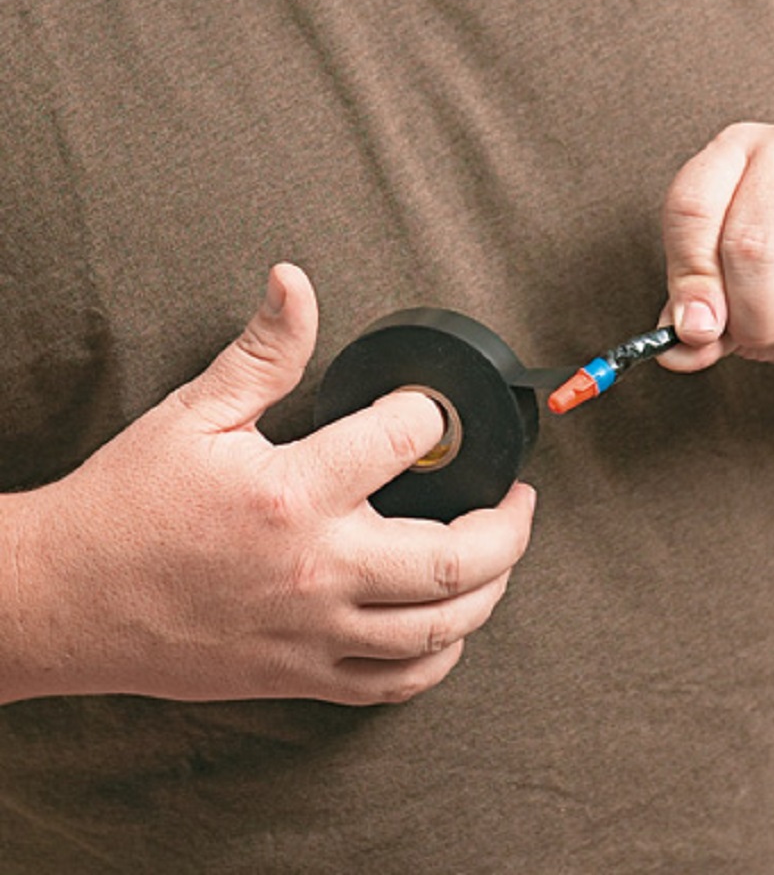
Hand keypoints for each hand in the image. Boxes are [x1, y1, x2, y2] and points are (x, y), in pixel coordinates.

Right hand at [8, 264, 534, 704]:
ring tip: (500, 555)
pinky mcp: (299, 674)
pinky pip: (394, 684)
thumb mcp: (193, 413)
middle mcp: (315, 569)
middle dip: (511, 525)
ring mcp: (313, 632)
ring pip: (440, 628)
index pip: (404, 440)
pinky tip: (447, 628)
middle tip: (520, 498)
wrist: (60, 600)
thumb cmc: (124, 507)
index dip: (431, 414)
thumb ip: (263, 352)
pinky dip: (437, 658)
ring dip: (490, 589)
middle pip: (456, 559)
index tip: (433, 411)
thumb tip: (296, 283)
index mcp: (291, 492)